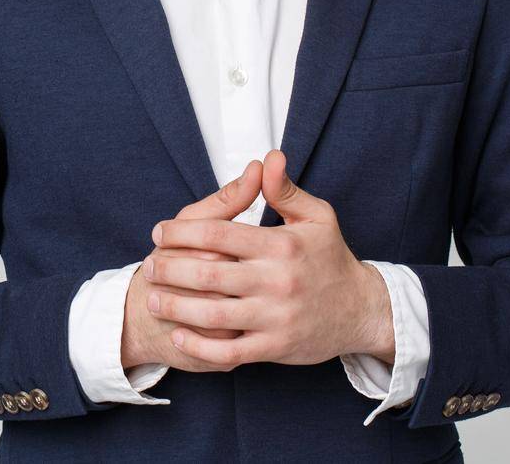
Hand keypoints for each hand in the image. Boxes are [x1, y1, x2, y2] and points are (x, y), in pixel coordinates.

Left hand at [143, 149, 394, 371]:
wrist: (362, 311)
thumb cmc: (332, 259)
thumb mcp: (316, 216)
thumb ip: (285, 189)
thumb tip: (267, 158)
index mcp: (282, 244)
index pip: (219, 233)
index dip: (181, 232)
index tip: (159, 232)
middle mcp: (277, 280)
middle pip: (209, 274)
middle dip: (170, 269)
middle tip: (148, 266)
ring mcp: (276, 317)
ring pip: (214, 315)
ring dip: (177, 307)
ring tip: (154, 298)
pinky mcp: (276, 347)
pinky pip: (231, 352)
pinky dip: (201, 346)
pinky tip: (180, 334)